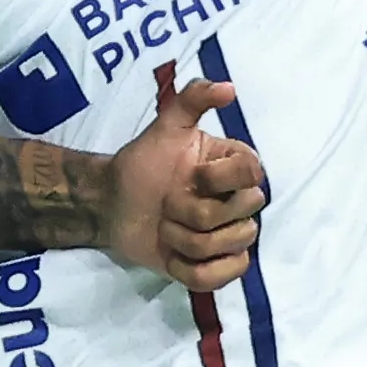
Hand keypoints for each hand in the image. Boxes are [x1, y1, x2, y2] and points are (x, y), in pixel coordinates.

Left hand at [106, 80, 265, 289]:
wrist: (114, 201)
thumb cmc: (144, 162)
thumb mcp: (164, 126)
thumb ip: (193, 100)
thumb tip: (229, 88)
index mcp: (235, 168)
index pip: (252, 175)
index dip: (219, 179)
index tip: (191, 175)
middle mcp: (240, 203)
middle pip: (242, 215)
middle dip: (194, 211)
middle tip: (168, 204)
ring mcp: (230, 237)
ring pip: (229, 246)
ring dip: (186, 240)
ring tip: (166, 228)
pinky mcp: (216, 268)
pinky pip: (221, 278)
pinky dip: (191, 270)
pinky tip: (172, 256)